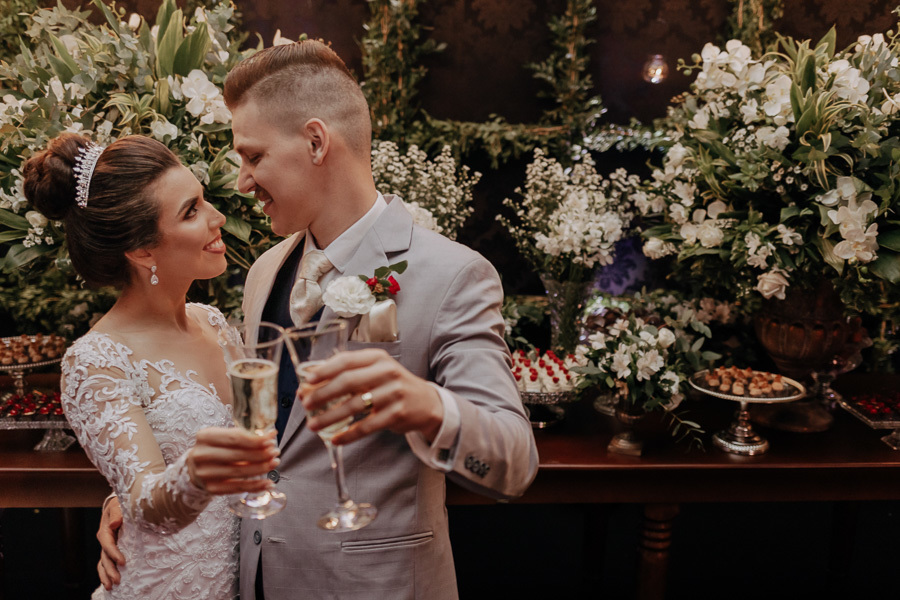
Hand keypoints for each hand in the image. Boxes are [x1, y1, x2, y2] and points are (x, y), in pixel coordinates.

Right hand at [97, 496, 123, 589]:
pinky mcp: (112, 549)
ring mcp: (107, 546)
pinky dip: (107, 573)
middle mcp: (105, 540)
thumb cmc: (121, 503)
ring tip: (111, 587)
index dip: (114, 554)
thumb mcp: (119, 504)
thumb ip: (117, 512)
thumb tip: (114, 524)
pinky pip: (107, 563)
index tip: (123, 562)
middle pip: (105, 558)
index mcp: (105, 530)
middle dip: (110, 570)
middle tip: (117, 581)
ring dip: (106, 575)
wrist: (121, 504)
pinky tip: (110, 583)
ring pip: (103, 563)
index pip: (108, 545)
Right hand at [186, 427, 279, 494]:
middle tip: (275, 453)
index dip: (255, 440)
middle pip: (238, 455)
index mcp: (205, 436)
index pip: (235, 437)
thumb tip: (270, 435)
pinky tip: (268, 483)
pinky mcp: (211, 489)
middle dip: (261, 454)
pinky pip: (237, 488)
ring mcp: (205, 473)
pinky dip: (255, 486)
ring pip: (239, 472)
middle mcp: (201, 455)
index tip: (271, 439)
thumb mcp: (223, 437)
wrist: (195, 468)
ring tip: (274, 464)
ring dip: (261, 469)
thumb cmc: (215, 448)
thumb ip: (243, 435)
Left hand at [300, 349, 443, 444]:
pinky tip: (336, 439)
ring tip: (314, 425)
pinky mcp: (397, 414)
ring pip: (355, 406)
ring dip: (330, 417)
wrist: (426, 403)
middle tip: (306, 404)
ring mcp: (394, 393)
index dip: (324, 370)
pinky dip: (349, 434)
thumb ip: (347, 374)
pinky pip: (367, 426)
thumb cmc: (392, 386)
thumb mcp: (375, 372)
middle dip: (323, 394)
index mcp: (378, 358)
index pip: (346, 360)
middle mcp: (387, 372)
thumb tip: (309, 385)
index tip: (307, 381)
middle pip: (348, 382)